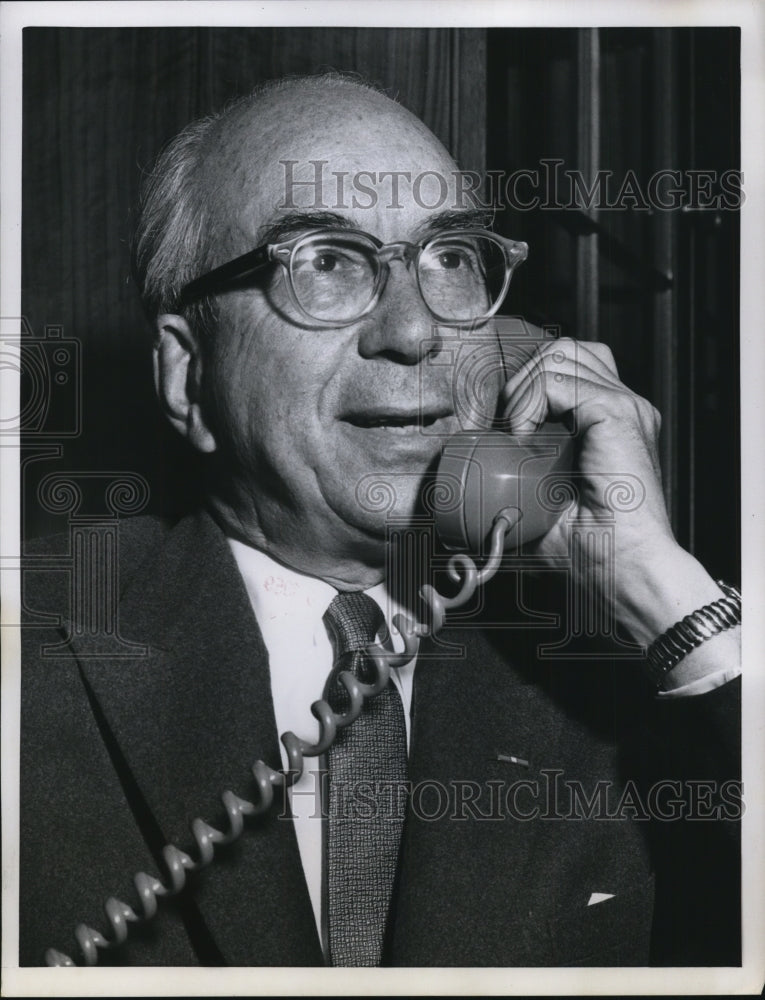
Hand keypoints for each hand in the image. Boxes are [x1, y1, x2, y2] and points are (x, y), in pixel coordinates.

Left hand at [500, 338, 735, 679]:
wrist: (624, 568)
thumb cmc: (588, 548)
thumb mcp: (538, 507)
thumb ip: (513, 487)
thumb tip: (465, 495)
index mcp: (609, 421)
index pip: (565, 366)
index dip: (524, 381)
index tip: (493, 419)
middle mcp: (622, 405)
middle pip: (562, 350)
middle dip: (520, 377)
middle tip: (499, 424)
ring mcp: (623, 406)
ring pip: (558, 356)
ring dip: (520, 390)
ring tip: (513, 434)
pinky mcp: (617, 414)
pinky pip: (556, 382)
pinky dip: (527, 404)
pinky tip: (522, 439)